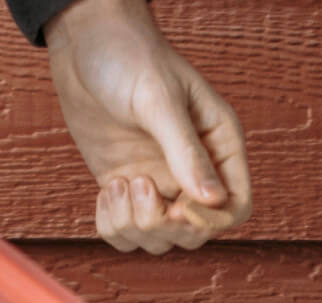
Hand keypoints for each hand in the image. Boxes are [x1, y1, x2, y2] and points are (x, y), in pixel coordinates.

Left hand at [44, 0, 250, 253]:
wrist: (85, 43)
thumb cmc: (130, 57)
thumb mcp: (159, 101)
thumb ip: (186, 152)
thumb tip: (212, 201)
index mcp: (219, 145)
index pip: (235, 208)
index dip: (209, 220)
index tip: (174, 202)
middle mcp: (193, 170)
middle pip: (196, 233)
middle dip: (165, 225)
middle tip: (137, 184)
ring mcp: (158, 181)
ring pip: (159, 239)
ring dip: (134, 226)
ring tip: (118, 183)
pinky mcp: (126, 187)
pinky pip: (126, 232)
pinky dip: (113, 225)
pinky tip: (106, 191)